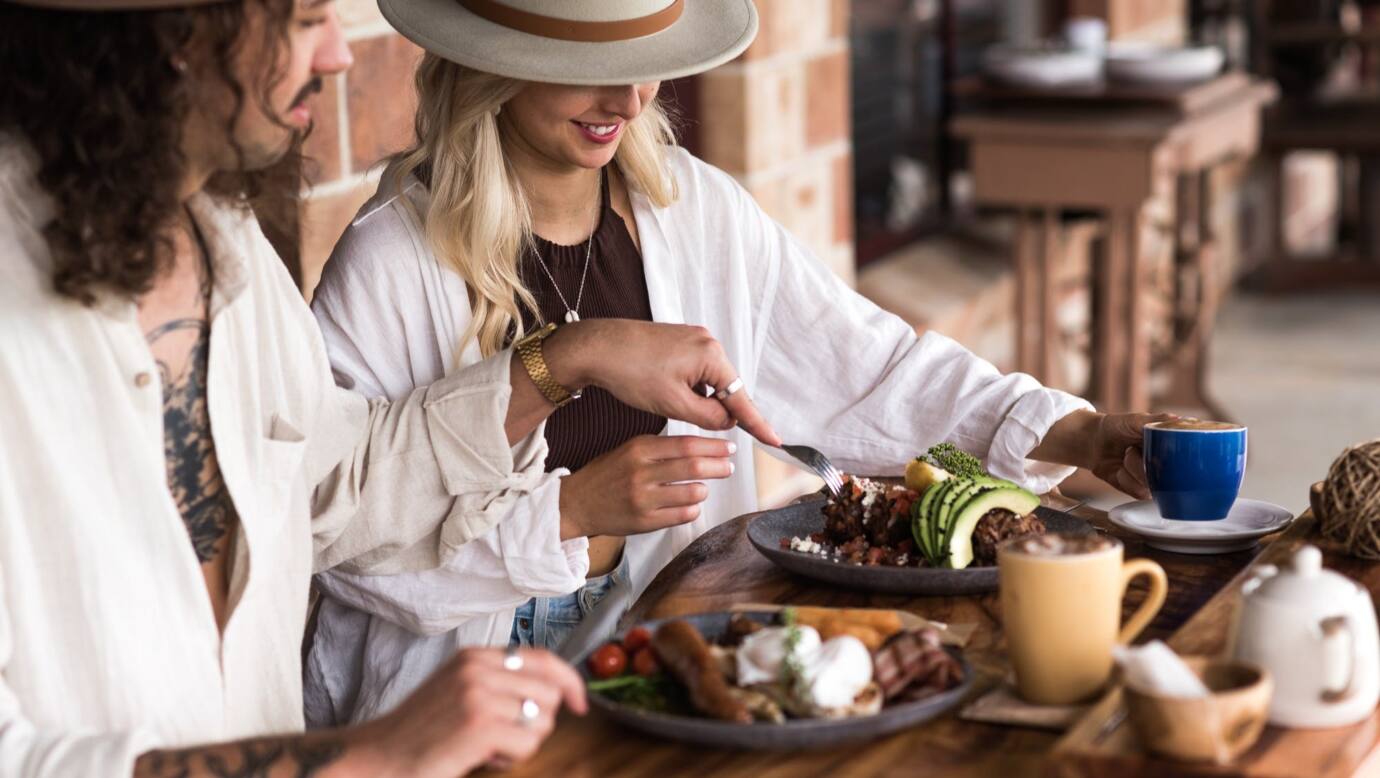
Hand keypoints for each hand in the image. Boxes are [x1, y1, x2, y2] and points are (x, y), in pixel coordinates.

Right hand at [355, 647, 585, 777]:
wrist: (378, 757)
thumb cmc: (420, 733)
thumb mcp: (458, 690)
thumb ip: (497, 683)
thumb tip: (553, 690)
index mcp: (474, 656)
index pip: (543, 657)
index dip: (568, 681)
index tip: (579, 703)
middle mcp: (478, 668)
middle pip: (548, 693)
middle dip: (536, 723)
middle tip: (502, 738)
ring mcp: (478, 694)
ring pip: (542, 721)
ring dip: (522, 743)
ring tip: (486, 747)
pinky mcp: (478, 724)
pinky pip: (528, 743)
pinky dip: (511, 758)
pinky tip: (481, 758)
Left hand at [547, 320, 781, 446]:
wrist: (598, 346)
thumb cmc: (632, 372)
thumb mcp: (674, 404)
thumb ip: (708, 417)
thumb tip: (727, 421)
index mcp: (711, 356)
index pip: (741, 398)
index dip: (757, 424)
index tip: (775, 441)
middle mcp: (708, 342)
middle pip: (725, 387)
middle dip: (716, 410)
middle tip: (696, 424)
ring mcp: (693, 339)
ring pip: (708, 381)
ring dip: (698, 399)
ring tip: (668, 403)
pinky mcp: (679, 341)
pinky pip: (695, 371)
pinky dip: (689, 388)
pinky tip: (668, 393)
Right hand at [558, 435, 734, 539]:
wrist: (576, 503)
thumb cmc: (606, 474)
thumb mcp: (629, 450)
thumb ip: (661, 448)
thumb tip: (700, 447)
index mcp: (639, 449)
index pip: (686, 444)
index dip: (713, 446)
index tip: (728, 448)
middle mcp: (641, 472)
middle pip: (694, 467)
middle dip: (718, 467)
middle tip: (728, 467)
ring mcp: (643, 499)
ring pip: (692, 494)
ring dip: (704, 490)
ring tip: (702, 488)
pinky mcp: (644, 522)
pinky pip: (682, 516)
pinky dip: (693, 509)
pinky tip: (688, 505)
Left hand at [1031, 409, 1176, 498]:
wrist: (1092, 440)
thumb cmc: (1117, 427)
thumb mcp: (1136, 420)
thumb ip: (1157, 421)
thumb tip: (1178, 419)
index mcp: (1170, 449)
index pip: (1183, 462)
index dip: (1173, 460)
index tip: (1158, 452)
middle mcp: (1165, 467)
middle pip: (1168, 477)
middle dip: (1146, 462)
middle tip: (1132, 448)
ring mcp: (1152, 480)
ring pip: (1151, 485)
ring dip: (1133, 468)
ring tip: (1126, 455)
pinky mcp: (1137, 490)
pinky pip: (1138, 492)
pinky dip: (1124, 479)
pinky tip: (1119, 469)